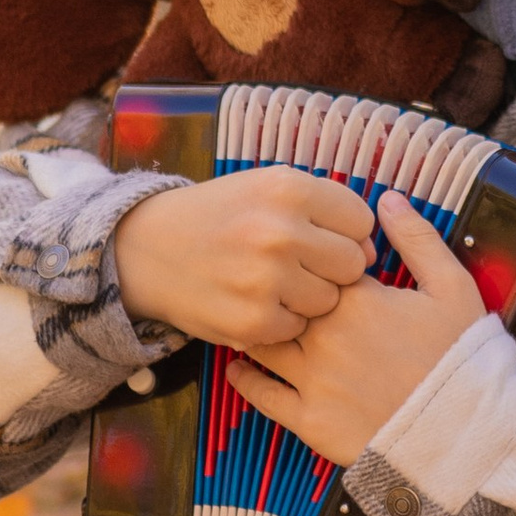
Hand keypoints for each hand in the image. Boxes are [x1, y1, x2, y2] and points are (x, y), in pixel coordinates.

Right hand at [112, 169, 373, 349]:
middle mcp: (279, 232)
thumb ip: (323, 208)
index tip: (321, 237)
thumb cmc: (219, 216)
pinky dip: (282, 321)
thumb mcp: (266, 186)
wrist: (148, 250)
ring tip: (275, 282)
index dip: (346, 233)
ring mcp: (265, 280)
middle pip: (351, 265)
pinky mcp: (252, 322)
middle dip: (332, 269)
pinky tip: (257, 302)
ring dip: (309, 298)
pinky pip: (297, 328)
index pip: (360, 221)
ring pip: (329, 301)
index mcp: (288, 189)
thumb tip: (368, 251)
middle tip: (299, 264)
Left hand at [230, 193, 487, 469]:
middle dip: (274, 291)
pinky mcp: (308, 419)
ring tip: (246, 319)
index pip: (315, 263)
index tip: (314, 262)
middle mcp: (324, 335)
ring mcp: (312, 379)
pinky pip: (262, 395)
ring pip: (263, 342)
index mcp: (356, 298)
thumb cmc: (462, 358)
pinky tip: (237, 368)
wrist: (465, 432)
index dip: (313, 261)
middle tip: (263, 284)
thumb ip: (417, 238)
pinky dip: (245, 379)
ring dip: (253, 328)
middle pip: (279, 299)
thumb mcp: (452, 287)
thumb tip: (387, 199)